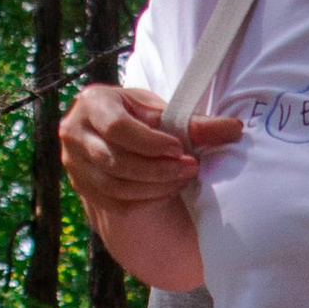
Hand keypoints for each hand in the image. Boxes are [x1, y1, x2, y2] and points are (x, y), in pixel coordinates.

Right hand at [60, 82, 241, 230]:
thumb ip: (196, 124)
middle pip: (116, 161)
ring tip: (182, 180)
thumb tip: (235, 130)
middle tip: (190, 169)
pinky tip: (165, 191)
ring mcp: (73, 163)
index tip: (179, 149)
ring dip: (154, 187)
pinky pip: (114, 204)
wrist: (117, 134)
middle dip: (158, 169)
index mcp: (92, 103)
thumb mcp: (163, 112)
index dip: (151, 143)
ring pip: (115, 186)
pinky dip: (143, 200)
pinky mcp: (81, 187)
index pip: (118, 128)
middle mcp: (74, 132)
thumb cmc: (141, 118)